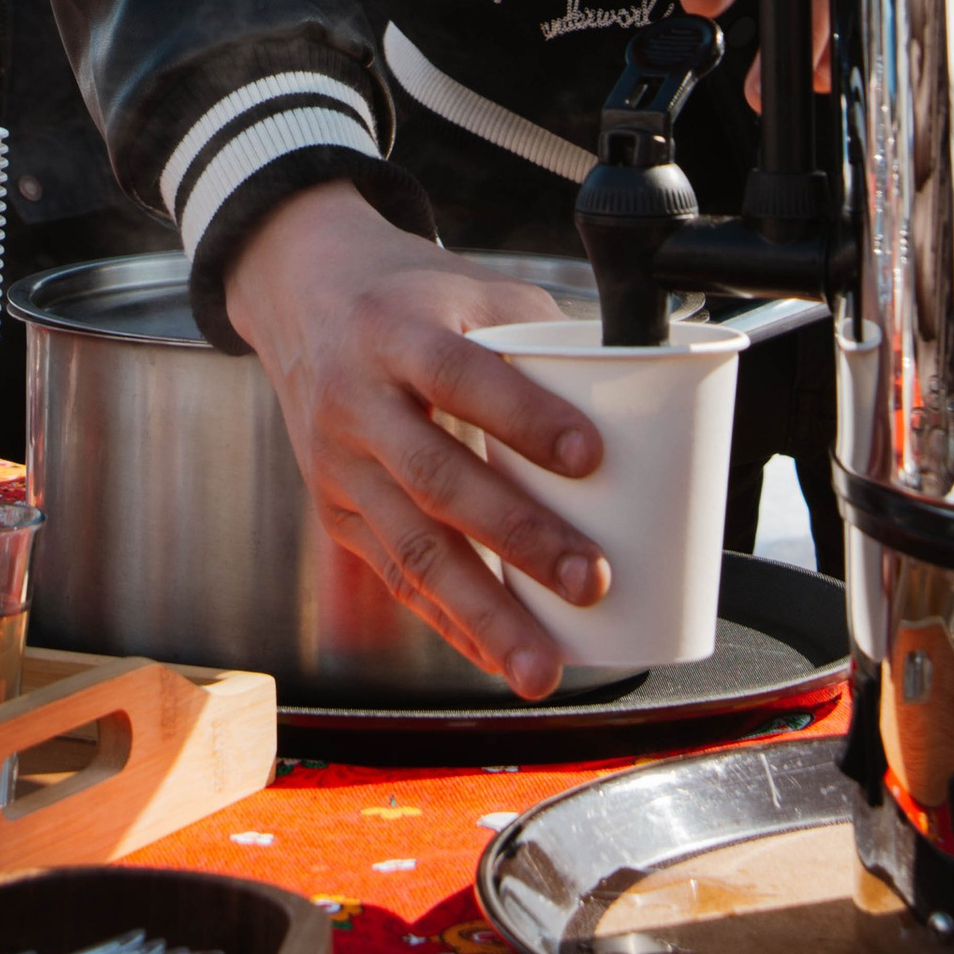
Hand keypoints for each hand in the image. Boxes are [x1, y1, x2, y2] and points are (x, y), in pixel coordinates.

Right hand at [221, 182, 604, 698]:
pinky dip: (448, 622)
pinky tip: (494, 655)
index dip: (523, 416)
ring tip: (543, 665)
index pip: (457, 374)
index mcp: (395, 331)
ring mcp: (339, 462)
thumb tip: (650, 394)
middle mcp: (357, 398)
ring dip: (484, 613)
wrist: (303, 296)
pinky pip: (394, 574)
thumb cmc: (410, 296)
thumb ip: (547, 339)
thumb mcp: (472, 289)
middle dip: (518, 537)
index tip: (592, 458)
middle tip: (591, 580)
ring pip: (411, 547)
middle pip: (436, 477)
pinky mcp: (335, 510)